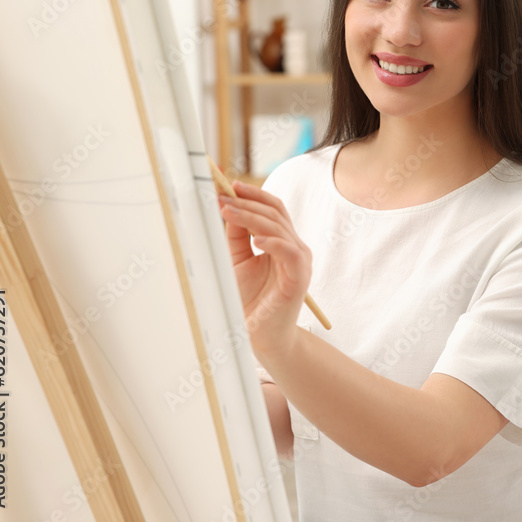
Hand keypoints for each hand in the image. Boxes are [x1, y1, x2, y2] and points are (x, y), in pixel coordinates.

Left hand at [218, 181, 311, 355]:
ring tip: (228, 211)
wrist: (260, 336)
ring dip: (252, 217)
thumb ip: (236, 235)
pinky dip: (273, 243)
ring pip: (280, 228)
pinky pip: (290, 253)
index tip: (229, 184)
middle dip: (247, 202)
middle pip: (276, 213)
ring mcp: (300, 262)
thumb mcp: (238, 261)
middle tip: (222, 196)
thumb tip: (227, 206)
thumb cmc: (251, 301)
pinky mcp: (299, 278)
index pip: (273, 209)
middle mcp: (295, 248)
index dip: (253, 194)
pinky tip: (256, 240)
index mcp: (284, 242)